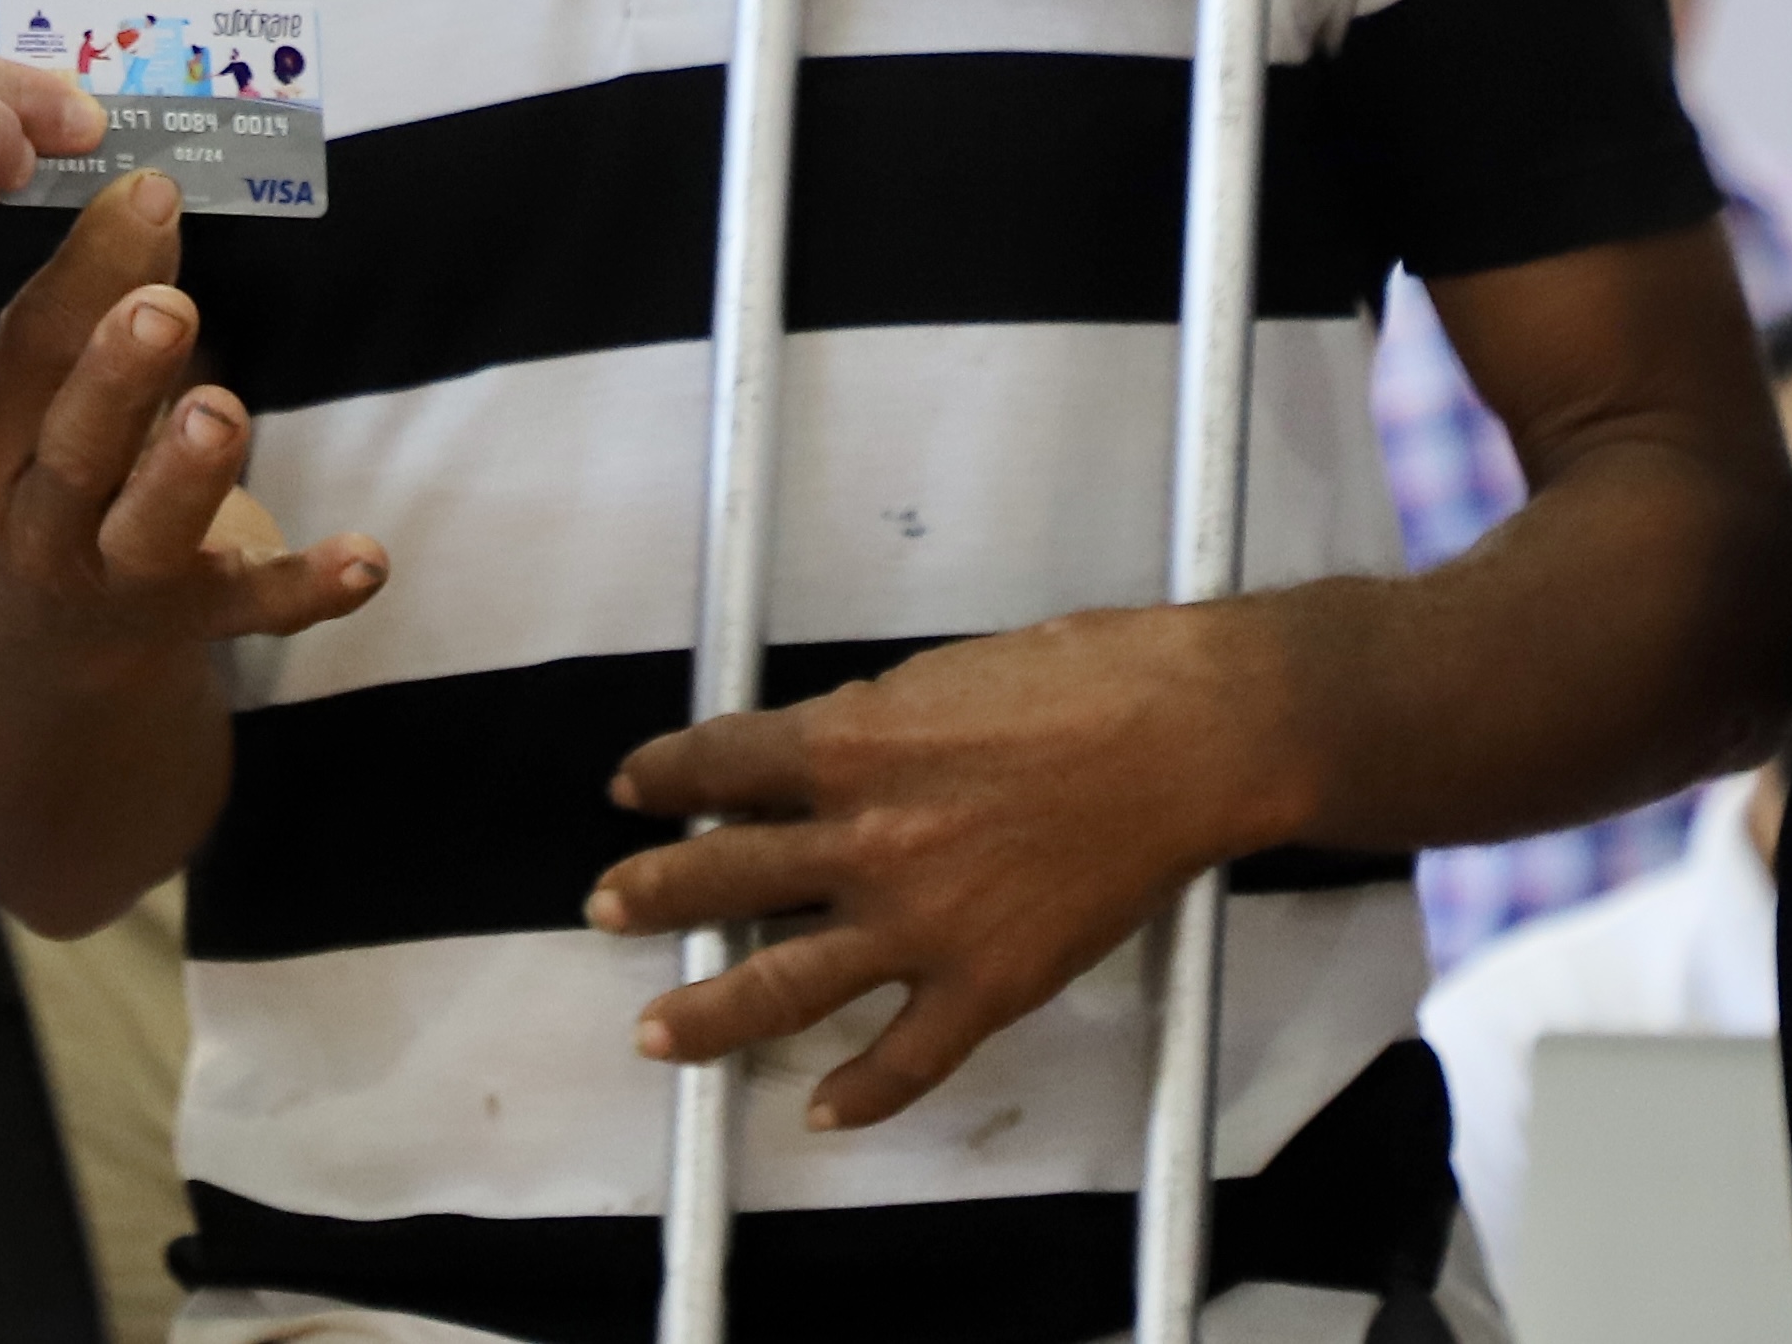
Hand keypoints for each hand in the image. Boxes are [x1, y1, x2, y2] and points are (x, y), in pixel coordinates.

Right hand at [0, 175, 385, 678]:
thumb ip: (92, 305)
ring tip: (221, 414)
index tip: (151, 192)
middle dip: (118, 377)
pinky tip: (368, 557)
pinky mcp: (198, 619)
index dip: (85, 274)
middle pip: (74, 449)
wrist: (47, 643)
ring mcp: (116, 585)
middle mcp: (34, 528)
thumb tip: (151, 190)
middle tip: (164, 310)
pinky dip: (310, 586)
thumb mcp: (43, 400)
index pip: (24, 358)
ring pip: (147, 534)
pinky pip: (256, 606)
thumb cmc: (50, 473)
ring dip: (186, 475)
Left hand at [582, 602, 1298, 1130]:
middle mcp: (864, 842)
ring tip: (655, 1033)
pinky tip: (820, 1113)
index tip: (632, 787)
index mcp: (845, 745)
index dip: (664, 774)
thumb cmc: (1072, 679)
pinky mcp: (987, 986)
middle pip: (724, 873)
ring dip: (711, 1013)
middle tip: (604, 908)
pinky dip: (863, 1093)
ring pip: (785, 984)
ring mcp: (920, 925)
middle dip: (654, 893)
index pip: (719, 762)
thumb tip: (810, 757)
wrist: (1187, 737)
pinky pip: (908, 1058)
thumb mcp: (933, 678)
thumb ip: (861, 727)